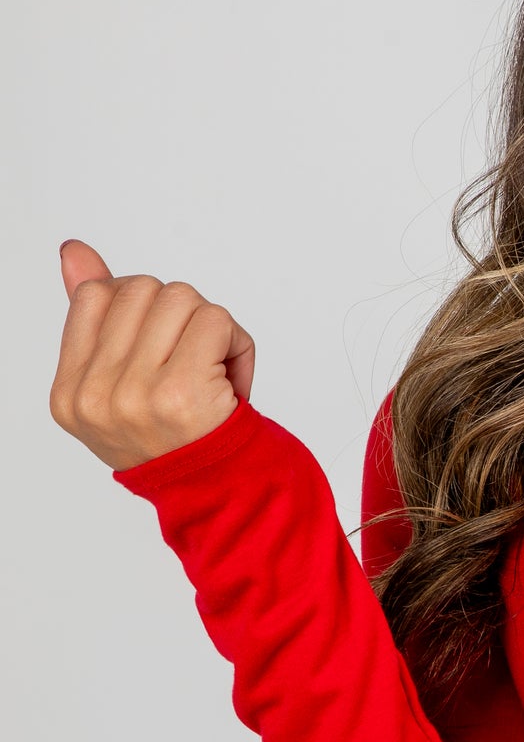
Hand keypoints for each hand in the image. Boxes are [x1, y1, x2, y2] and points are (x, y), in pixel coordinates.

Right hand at [50, 239, 254, 470]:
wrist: (220, 490)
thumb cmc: (174, 434)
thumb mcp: (122, 383)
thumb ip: (95, 316)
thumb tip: (74, 250)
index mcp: (70, 393)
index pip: (95, 295)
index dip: (140, 304)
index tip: (161, 345)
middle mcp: (93, 396)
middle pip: (142, 289)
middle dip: (179, 314)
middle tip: (191, 360)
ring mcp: (132, 395)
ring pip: (180, 297)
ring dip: (210, 326)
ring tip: (210, 370)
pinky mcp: (179, 393)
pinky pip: (215, 320)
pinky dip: (236, 342)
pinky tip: (231, 380)